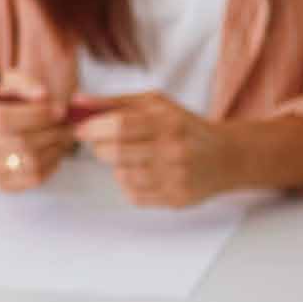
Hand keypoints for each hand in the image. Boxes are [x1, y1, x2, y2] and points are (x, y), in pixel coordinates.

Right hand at [0, 85, 70, 191]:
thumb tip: (43, 95)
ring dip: (55, 148)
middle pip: (19, 143)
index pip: (1, 119)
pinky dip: (52, 163)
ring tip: (65, 134)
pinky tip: (56, 149)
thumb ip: (27, 85)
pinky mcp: (4, 184)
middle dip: (51, 132)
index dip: (34, 115)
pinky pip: (35, 178)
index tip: (59, 110)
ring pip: (30, 163)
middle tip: (69, 124)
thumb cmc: (9, 102)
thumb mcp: (13, 85)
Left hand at [75, 92, 238, 209]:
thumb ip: (114, 102)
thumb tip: (76, 102)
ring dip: (116, 166)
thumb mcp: (154, 104)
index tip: (81, 129)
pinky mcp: (177, 199)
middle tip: (103, 142)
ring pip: (122, 176)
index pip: (120, 126)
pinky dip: (129, 184)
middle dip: (99, 147)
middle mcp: (174, 151)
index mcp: (168, 122)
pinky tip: (142, 172)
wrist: (226, 157)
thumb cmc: (184, 126)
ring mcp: (177, 178)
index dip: (93, 128)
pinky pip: (134, 195)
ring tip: (129, 157)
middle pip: (116, 153)